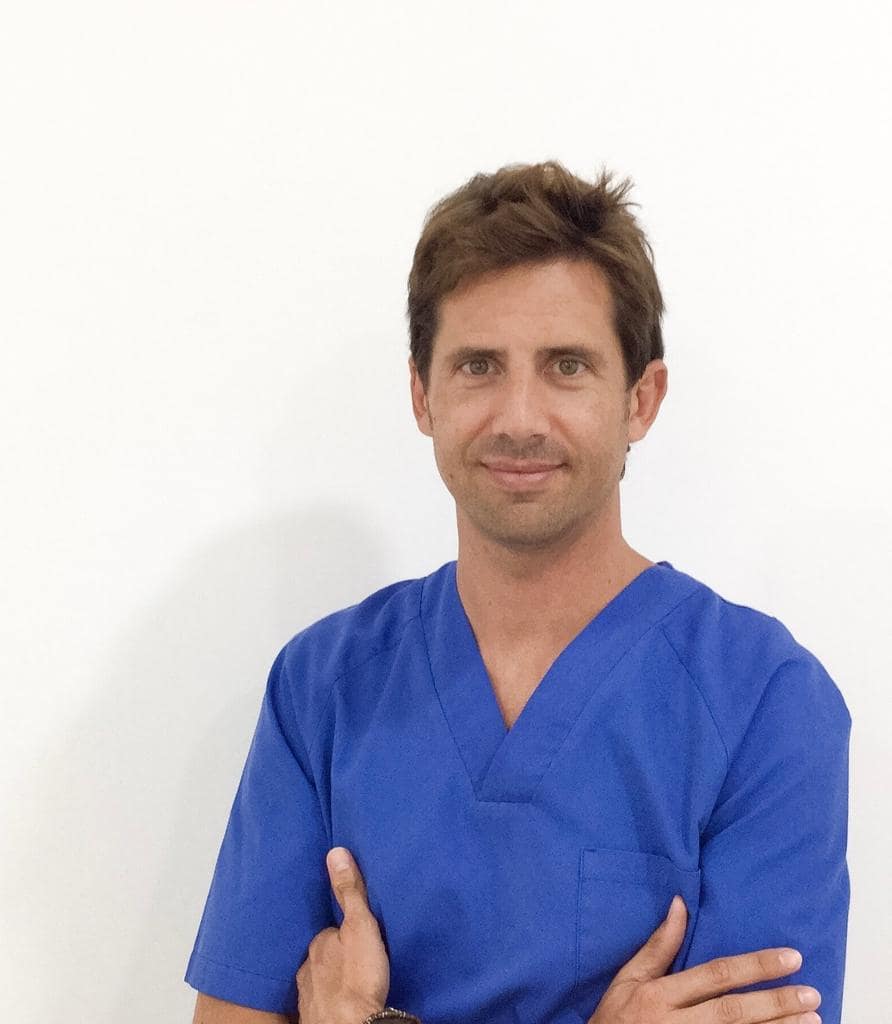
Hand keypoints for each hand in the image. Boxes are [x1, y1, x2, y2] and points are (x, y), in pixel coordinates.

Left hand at [295, 847, 389, 1023]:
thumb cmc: (358, 978)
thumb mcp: (361, 926)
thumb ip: (350, 892)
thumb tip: (335, 852)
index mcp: (318, 942)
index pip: (328, 928)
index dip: (341, 927)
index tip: (352, 928)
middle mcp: (306, 966)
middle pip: (321, 953)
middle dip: (333, 953)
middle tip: (352, 955)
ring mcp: (308, 993)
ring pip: (318, 978)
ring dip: (330, 976)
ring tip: (348, 978)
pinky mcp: (314, 1017)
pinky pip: (320, 1001)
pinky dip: (329, 998)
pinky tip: (341, 1001)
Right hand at [589, 895, 821, 1023]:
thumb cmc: (614, 1019)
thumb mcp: (628, 979)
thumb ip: (658, 945)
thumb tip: (680, 904)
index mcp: (659, 995)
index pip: (715, 975)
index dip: (755, 966)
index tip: (791, 958)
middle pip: (734, 1012)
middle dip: (776, 1002)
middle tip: (811, 993)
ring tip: (812, 1020)